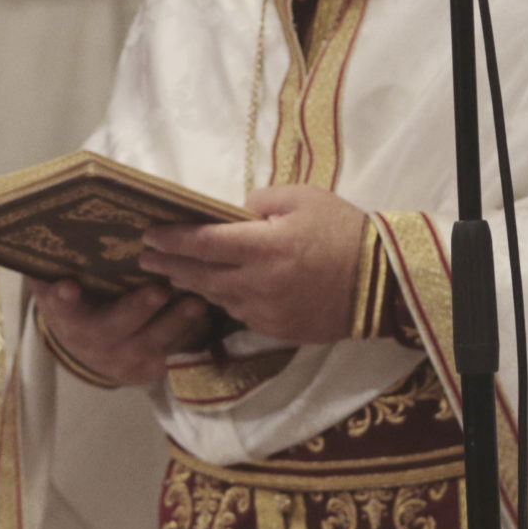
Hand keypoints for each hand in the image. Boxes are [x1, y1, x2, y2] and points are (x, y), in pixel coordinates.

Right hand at [34, 278, 213, 388]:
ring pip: (151, 345)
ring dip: (176, 324)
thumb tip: (47, 225)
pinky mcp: (150, 368)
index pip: (61, 308)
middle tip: (159, 289)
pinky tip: (208, 318)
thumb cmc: (80, 302)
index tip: (67, 287)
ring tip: (197, 303)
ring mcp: (124, 360)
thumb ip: (55, 266)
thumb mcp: (60, 287)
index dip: (64, 300)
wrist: (90, 350)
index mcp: (68, 318)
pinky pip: (173, 353)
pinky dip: (192, 336)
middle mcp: (94, 342)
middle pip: (115, 329)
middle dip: (137, 310)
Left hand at [140, 186, 367, 345]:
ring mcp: (265, 311)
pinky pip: (241, 313)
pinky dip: (226, 299)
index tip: (148, 235)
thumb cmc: (344, 230)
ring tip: (175, 274)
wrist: (382, 282)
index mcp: (263, 246)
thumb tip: (233, 213)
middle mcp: (257, 282)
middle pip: (199, 275)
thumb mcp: (303, 198)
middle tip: (145, 258)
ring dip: (193, 285)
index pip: (202, 242)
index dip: (172, 239)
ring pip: (217, 297)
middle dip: (169, 265)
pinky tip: (218, 291)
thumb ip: (261, 202)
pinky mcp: (277, 330)